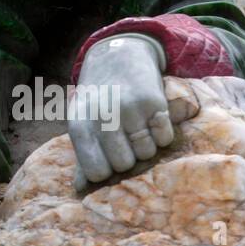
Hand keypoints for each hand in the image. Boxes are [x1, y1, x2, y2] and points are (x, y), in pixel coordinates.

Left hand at [68, 34, 170, 188]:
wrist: (118, 56)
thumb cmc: (99, 97)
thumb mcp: (84, 121)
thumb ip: (84, 154)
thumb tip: (80, 189)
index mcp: (79, 123)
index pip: (95, 171)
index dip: (105, 172)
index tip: (108, 161)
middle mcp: (102, 116)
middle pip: (124, 165)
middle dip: (128, 158)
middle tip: (126, 140)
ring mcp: (128, 108)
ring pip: (147, 153)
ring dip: (146, 145)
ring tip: (137, 126)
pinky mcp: (153, 101)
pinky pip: (164, 138)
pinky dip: (162, 134)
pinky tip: (151, 118)